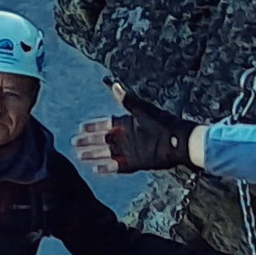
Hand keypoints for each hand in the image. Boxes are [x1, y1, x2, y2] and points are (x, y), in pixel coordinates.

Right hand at [79, 104, 195, 172]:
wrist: (181, 142)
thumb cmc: (164, 124)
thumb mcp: (143, 110)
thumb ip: (127, 100)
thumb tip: (115, 84)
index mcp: (127, 123)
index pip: (106, 124)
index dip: (93, 126)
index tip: (81, 127)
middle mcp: (127, 137)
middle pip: (103, 140)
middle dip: (89, 141)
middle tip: (74, 143)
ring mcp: (130, 151)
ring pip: (107, 153)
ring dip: (94, 155)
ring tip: (80, 157)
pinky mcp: (136, 163)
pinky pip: (118, 166)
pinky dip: (107, 168)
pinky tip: (96, 170)